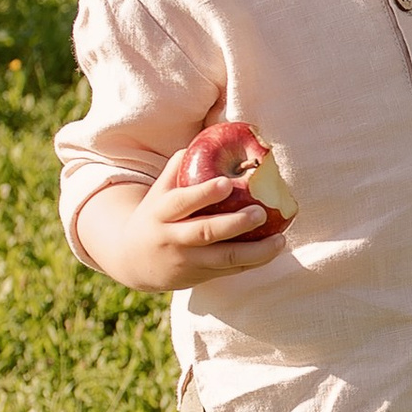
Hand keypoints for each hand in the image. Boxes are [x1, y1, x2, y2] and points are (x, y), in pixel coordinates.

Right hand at [75, 142, 284, 293]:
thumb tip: (208, 135)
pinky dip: (253, 261)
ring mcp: (187, 261)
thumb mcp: (158, 191)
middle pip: (205, 232)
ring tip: (280, 240)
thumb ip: (179, 166)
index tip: (227, 184)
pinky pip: (230, 270)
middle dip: (234, 224)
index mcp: (161, 212)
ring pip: (223, 258)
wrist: (132, 260)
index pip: (182, 202)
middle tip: (260, 211)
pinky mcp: (199, 276)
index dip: (204, 194)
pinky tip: (274, 248)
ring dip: (254, 251)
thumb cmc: (155, 215)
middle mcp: (172, 238)